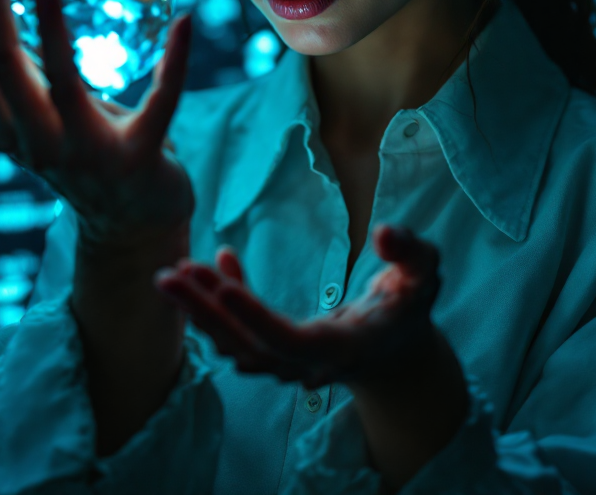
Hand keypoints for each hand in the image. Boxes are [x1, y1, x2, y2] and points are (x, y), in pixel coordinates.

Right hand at [0, 0, 193, 251]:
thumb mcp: (54, 110)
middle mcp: (33, 139)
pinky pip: (160, 101)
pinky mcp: (139, 158)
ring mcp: (83, 152)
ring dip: (46, 25)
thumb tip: (20, 2)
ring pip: (56, 80)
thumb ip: (35, 70)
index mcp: (10, 123)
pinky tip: (188, 20)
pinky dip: (176, 59)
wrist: (134, 229)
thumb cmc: (96, 154)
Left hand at [154, 224, 441, 390]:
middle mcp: (311, 363)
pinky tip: (216, 261)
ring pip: (236, 346)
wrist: (398, 351)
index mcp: (345, 345)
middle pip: (249, 346)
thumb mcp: (425, 272)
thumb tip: (386, 232)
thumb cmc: (412, 303)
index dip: (255, 317)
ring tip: (172, 275)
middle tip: (169, 277)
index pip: (290, 340)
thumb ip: (410, 251)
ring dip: (202, 311)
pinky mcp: (280, 352)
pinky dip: (223, 303)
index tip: (221, 289)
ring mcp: (292, 363)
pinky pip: (242, 333)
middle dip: (208, 313)